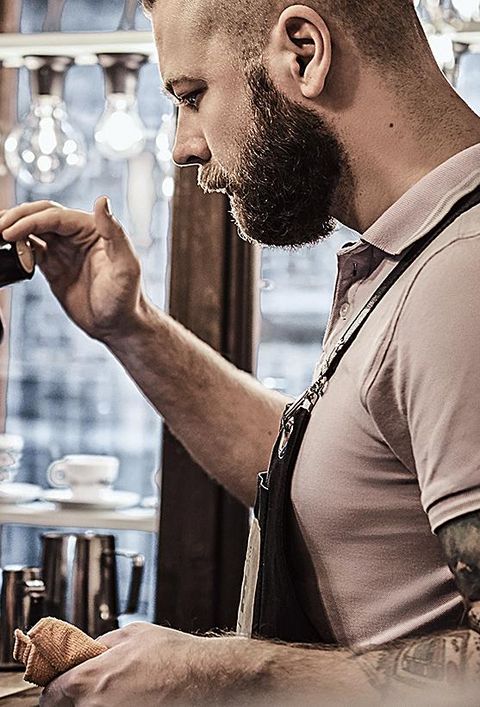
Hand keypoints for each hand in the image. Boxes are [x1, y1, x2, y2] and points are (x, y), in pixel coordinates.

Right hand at [0, 198, 143, 341]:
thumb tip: (101, 201)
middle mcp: (77, 235)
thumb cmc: (127, 297)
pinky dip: (17, 249)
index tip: (10, 231)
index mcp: (93, 229)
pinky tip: (9, 254)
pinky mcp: (54, 267)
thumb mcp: (125, 265)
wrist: (118, 326)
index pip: (56, 216)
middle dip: (18, 219)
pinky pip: (31, 251)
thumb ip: (114, 232)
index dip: (31, 220)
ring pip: (33, 231)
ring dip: (15, 231)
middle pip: (41, 216)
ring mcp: (64, 251)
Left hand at [38, 622, 255, 706]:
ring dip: (101, 703)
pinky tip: (138, 699)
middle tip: (97, 688)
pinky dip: (121, 706)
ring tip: (125, 691)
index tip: (59, 689)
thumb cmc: (174, 655)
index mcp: (91, 680)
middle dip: (79, 698)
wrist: (205, 677)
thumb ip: (103, 644)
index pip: (53, 694)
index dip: (55, 689)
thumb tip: (90, 650)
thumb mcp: (133, 633)